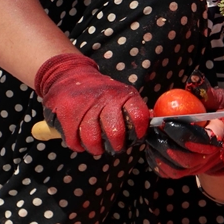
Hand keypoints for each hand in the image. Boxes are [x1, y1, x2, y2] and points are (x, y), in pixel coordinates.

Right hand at [34, 53, 149, 156]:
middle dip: (117, 146)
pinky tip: (81, 141)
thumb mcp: (122, 93)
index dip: (139, 132)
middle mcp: (106, 99)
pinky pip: (75, 140)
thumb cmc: (101, 91)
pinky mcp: (68, 113)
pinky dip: (78, 146)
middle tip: (115, 147)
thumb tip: (154, 123)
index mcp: (123, 95)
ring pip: (93, 139)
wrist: (71, 75)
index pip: (138, 116)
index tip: (135, 138)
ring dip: (96, 149)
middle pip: (116, 132)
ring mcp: (86, 106)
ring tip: (97, 147)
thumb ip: (135, 109)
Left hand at [145, 90, 223, 178]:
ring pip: (175, 168)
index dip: (186, 134)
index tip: (168, 121)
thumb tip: (194, 76)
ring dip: (158, 152)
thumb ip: (206, 91)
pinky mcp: (183, 171)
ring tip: (149, 133)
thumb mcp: (219, 100)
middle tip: (153, 127)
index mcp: (220, 138)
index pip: (205, 141)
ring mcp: (195, 168)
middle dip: (167, 144)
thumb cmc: (220, 113)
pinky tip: (150, 144)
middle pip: (187, 159)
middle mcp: (208, 158)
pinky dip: (155, 160)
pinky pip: (167, 172)